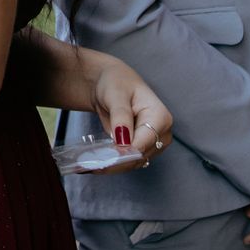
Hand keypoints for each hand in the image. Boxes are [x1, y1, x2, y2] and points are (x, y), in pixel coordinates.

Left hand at [87, 53, 171, 171]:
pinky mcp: (141, 150)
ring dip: (112, 166)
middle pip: (139, 156)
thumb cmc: (117, 82)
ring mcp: (152, 144)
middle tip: (89, 166)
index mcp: (161, 117)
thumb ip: (121, 117)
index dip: (125, 153)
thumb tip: (123, 142)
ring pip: (133, 163)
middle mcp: (162, 134)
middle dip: (116, 162)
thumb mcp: (116, 94)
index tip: (105, 160)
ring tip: (87, 166)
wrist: (112, 83)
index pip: (144, 143)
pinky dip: (111, 164)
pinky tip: (93, 165)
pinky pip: (127, 162)